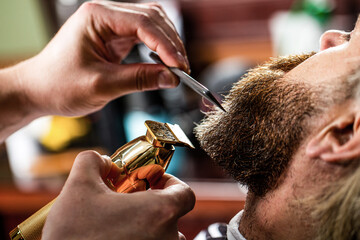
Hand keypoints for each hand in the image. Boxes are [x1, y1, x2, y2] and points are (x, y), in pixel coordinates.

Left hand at [16, 1, 188, 116]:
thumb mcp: (101, 85)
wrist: (40, 90)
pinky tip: (163, 62)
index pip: (143, 23)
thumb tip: (172, 78)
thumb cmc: (59, 85)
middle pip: (152, 18)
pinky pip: (144, 36)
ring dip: (167, 44)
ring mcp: (110, 23)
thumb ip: (139, 80)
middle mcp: (105, 14)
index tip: (180, 67)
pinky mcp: (114, 36)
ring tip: (177, 67)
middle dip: (171, 43)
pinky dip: (158, 48)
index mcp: (97, 16)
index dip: (166, 45)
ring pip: (152, 24)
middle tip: (182, 69)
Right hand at [42, 151, 194, 239]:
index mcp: (160, 212)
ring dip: (150, 229)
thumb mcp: (78, 185)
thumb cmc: (74, 233)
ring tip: (122, 225)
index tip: (154, 182)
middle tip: (130, 204)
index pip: (185, 194)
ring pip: (164, 239)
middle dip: (153, 207)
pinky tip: (116, 238)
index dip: (172, 184)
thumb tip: (101, 161)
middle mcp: (166, 238)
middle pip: (173, 217)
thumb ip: (92, 161)